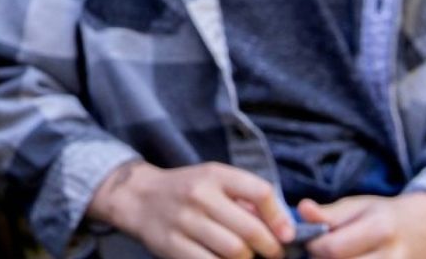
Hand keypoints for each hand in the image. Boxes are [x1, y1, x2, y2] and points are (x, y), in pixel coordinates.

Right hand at [88, 160, 294, 258]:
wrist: (139, 197)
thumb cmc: (186, 190)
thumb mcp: (213, 180)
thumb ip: (244, 198)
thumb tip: (282, 228)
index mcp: (213, 174)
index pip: (260, 191)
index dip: (280, 217)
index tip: (286, 235)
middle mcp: (199, 194)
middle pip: (250, 230)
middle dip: (270, 249)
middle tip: (272, 254)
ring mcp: (184, 221)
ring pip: (235, 252)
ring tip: (246, 258)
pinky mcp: (172, 246)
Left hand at [300, 192, 425, 257]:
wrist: (420, 234)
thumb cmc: (381, 217)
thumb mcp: (356, 206)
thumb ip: (328, 213)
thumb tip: (302, 209)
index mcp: (379, 230)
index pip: (332, 249)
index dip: (312, 246)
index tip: (309, 240)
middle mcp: (391, 258)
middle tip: (319, 251)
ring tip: (332, 256)